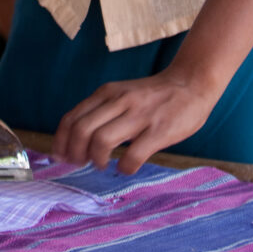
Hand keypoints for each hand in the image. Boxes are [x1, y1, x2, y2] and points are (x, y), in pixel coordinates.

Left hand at [52, 67, 217, 174]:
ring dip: (97, 160)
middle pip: (82, 130)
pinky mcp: (159, 130)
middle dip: (75, 153)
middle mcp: (120, 101)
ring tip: (102, 165)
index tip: (61, 157)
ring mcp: (139, 115)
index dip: (61, 142)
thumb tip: (74, 140)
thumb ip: (101, 111)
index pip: (72, 118)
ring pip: (102, 141)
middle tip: (80, 163)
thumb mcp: (121, 93)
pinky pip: (133, 155)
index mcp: (107, 92)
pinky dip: (124, 167)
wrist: (191, 83)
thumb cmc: (152, 95)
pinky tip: (126, 168)